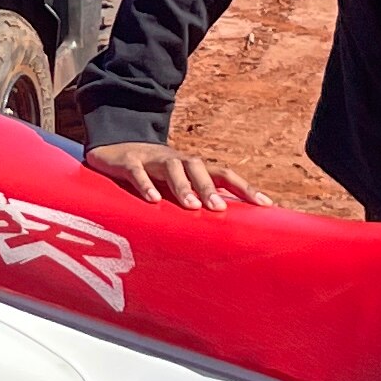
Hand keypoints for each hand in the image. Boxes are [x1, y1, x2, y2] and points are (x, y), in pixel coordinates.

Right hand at [85, 139, 270, 213]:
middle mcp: (177, 161)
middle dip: (210, 187)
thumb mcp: (176, 188)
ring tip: (192, 206)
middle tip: (219, 209)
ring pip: (172, 168)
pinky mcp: (129, 162)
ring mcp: (153, 159)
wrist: (114, 148)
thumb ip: (196, 204)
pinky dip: (145, 185)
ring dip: (184, 186)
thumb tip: (225, 233)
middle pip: (200, 168)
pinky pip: (138, 172)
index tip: (266, 205)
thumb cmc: (153, 176)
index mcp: (193, 169)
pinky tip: (153, 200)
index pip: (224, 175)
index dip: (245, 188)